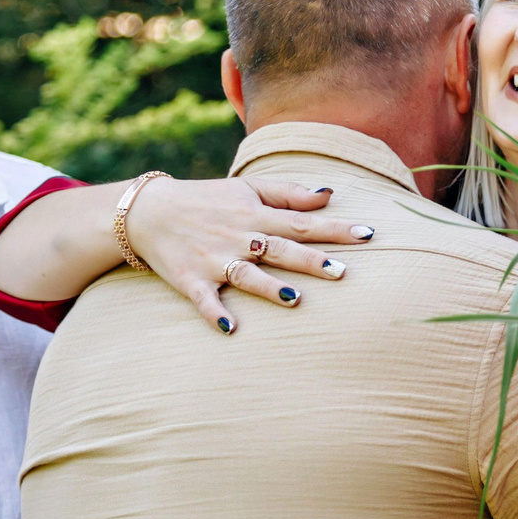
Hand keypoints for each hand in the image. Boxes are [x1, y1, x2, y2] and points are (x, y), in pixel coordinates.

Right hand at [126, 176, 371, 333]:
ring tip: (295, 299)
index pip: (303, 222)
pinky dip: (216, 314)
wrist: (148, 211)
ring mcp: (214, 260)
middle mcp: (238, 237)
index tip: (368, 235)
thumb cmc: (206, 200)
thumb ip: (289, 193)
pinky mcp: (191, 280)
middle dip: (311, 261)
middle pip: (280, 250)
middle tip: (342, 272)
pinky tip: (231, 329)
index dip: (336, 229)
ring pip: (246, 275)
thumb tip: (330, 195)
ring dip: (269, 288)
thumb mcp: (247, 189)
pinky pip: (204, 300)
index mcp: (255, 215)